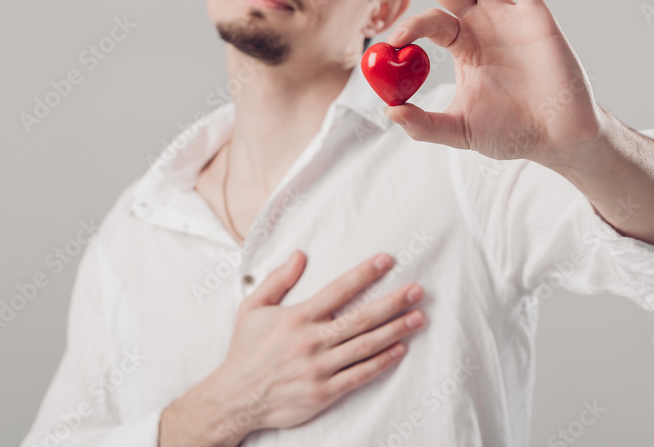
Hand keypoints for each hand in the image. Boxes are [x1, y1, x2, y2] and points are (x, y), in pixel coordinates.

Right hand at [164, 251, 424, 444]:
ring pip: (366, 345)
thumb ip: (277, 280)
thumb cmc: (244, 352)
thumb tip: (300, 254)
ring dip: (395, 330)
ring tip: (418, 317)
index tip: (387, 260)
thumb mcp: (252, 308)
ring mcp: (320, 367)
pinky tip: (400, 350)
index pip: (339, 289)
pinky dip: (382, 362)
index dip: (365, 273)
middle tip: (417, 291)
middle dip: (393, 302)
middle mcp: (312, 340)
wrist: (235, 398)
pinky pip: (360, 374)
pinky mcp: (324, 391)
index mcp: (297, 317)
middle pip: (361, 317)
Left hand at [378, 0, 600, 166]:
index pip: (430, 22)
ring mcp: (509, 18)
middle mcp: (482, 25)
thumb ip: (423, 124)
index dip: (411, 24)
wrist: (558, 138)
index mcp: (463, 47)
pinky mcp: (537, 18)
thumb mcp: (459, 130)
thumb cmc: (512, 133)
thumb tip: (387, 111)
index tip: (393, 41)